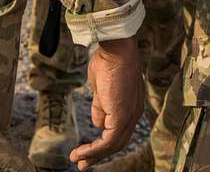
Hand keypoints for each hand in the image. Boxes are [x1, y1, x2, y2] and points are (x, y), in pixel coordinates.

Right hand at [70, 37, 143, 169]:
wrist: (116, 49)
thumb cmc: (108, 61)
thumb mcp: (101, 88)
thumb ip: (101, 105)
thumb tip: (97, 123)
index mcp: (130, 106)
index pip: (119, 131)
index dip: (103, 143)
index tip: (87, 151)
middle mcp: (133, 114)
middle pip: (116, 143)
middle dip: (97, 155)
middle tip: (81, 164)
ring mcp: (129, 116)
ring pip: (112, 146)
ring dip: (93, 155)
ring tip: (77, 160)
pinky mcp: (122, 117)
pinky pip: (107, 141)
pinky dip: (93, 150)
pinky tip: (80, 152)